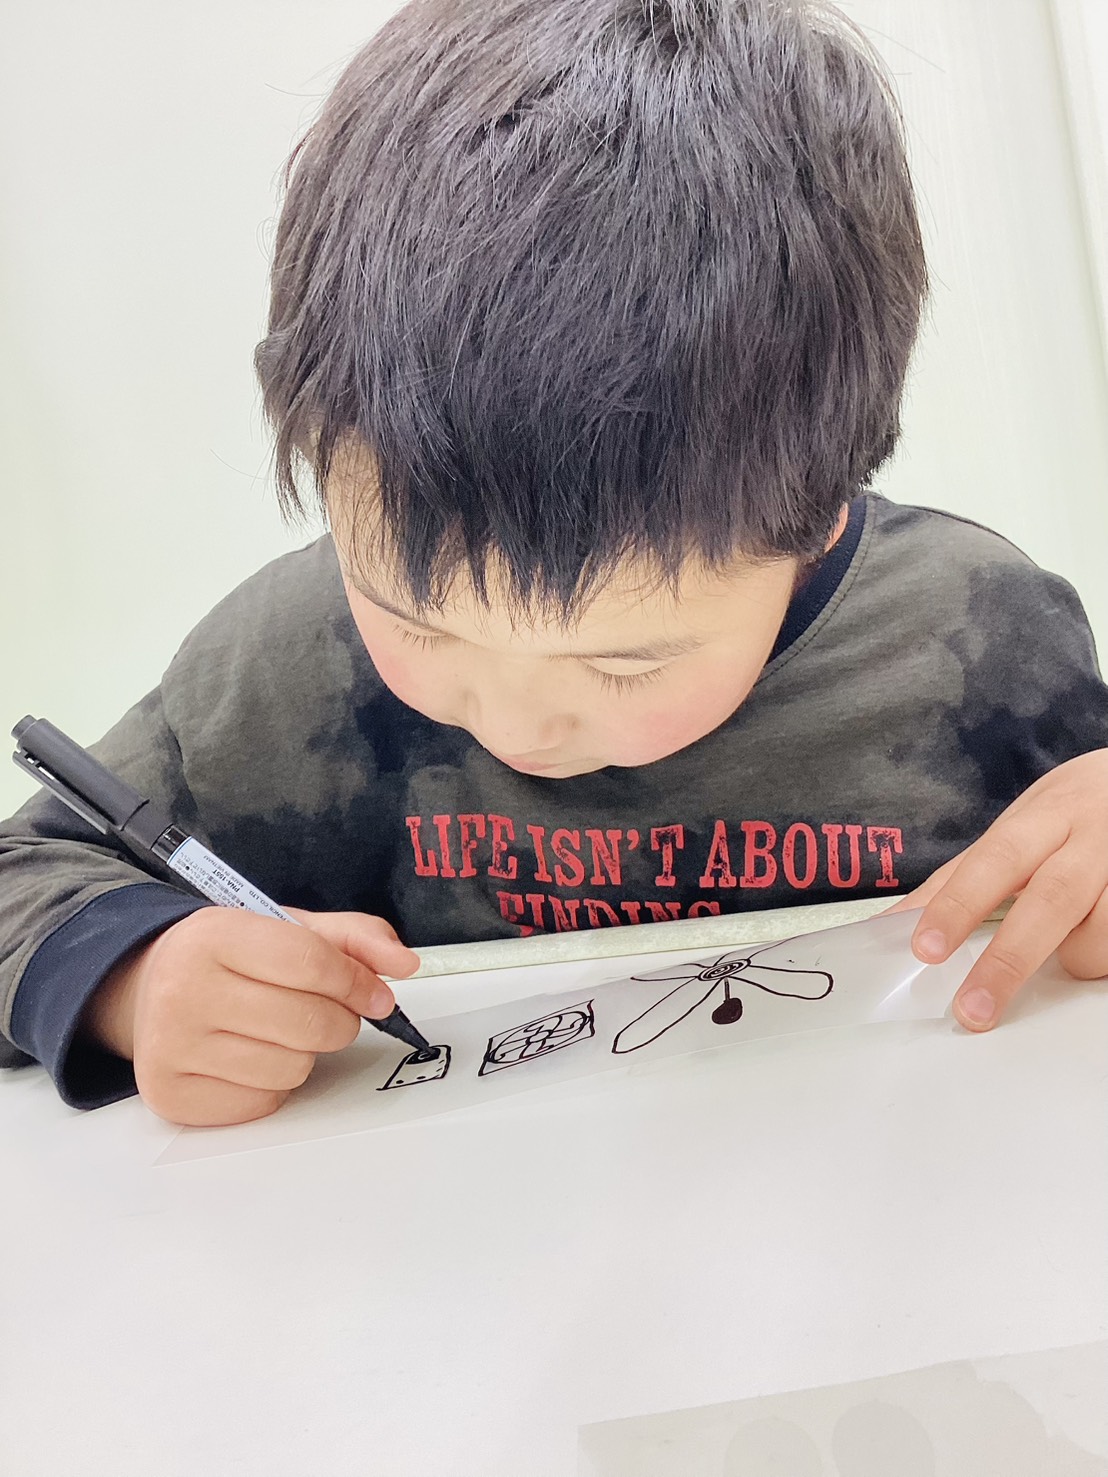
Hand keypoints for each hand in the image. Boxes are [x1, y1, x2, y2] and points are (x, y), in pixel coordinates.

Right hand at [81, 906, 419, 1125]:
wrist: (147, 985)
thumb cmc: (229, 956)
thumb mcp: (287, 927)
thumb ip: (354, 939)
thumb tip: (405, 963)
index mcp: (214, 934)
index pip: (310, 962)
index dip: (357, 982)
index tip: (377, 995)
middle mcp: (183, 989)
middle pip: (308, 1022)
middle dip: (339, 1021)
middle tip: (328, 1012)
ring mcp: (171, 1047)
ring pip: (291, 1068)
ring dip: (305, 1054)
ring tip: (279, 1031)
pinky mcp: (170, 1096)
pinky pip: (263, 1102)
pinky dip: (273, 1084)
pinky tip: (251, 1056)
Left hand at [882, 749, 1107, 1029]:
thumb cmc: (1074, 811)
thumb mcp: (1018, 826)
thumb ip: (960, 875)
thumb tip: (894, 922)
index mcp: (1046, 815)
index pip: (995, 858)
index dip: (959, 903)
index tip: (926, 949)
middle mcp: (1092, 837)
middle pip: (1052, 898)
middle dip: (1009, 958)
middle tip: (973, 1008)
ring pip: (1103, 929)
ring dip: (1078, 955)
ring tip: (1069, 957)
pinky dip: (1104, 954)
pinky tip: (1098, 942)